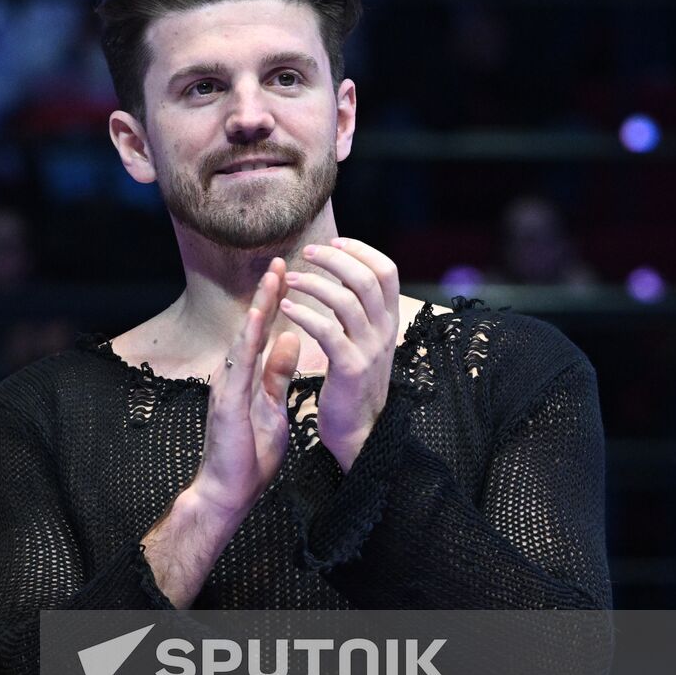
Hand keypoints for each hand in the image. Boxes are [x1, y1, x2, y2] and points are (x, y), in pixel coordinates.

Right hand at [190, 258, 300, 518]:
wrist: (229, 490)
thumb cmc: (249, 454)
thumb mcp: (273, 407)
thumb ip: (277, 375)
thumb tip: (290, 340)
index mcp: (245, 376)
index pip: (262, 333)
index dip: (275, 304)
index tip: (288, 275)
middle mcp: (232, 374)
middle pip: (252, 327)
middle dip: (267, 294)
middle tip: (280, 261)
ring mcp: (227, 385)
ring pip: (244, 338)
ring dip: (259, 306)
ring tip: (272, 277)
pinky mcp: (226, 400)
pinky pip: (239, 364)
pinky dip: (249, 339)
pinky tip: (258, 318)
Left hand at [279, 238, 399, 471]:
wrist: (360, 432)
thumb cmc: (353, 385)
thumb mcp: (365, 343)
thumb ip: (360, 314)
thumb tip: (345, 279)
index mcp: (389, 322)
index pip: (387, 271)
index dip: (361, 250)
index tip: (333, 242)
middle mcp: (385, 331)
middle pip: (367, 278)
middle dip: (334, 259)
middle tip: (306, 253)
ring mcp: (370, 349)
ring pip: (347, 300)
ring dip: (315, 283)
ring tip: (289, 280)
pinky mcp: (350, 367)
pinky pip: (327, 330)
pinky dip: (304, 314)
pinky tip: (286, 308)